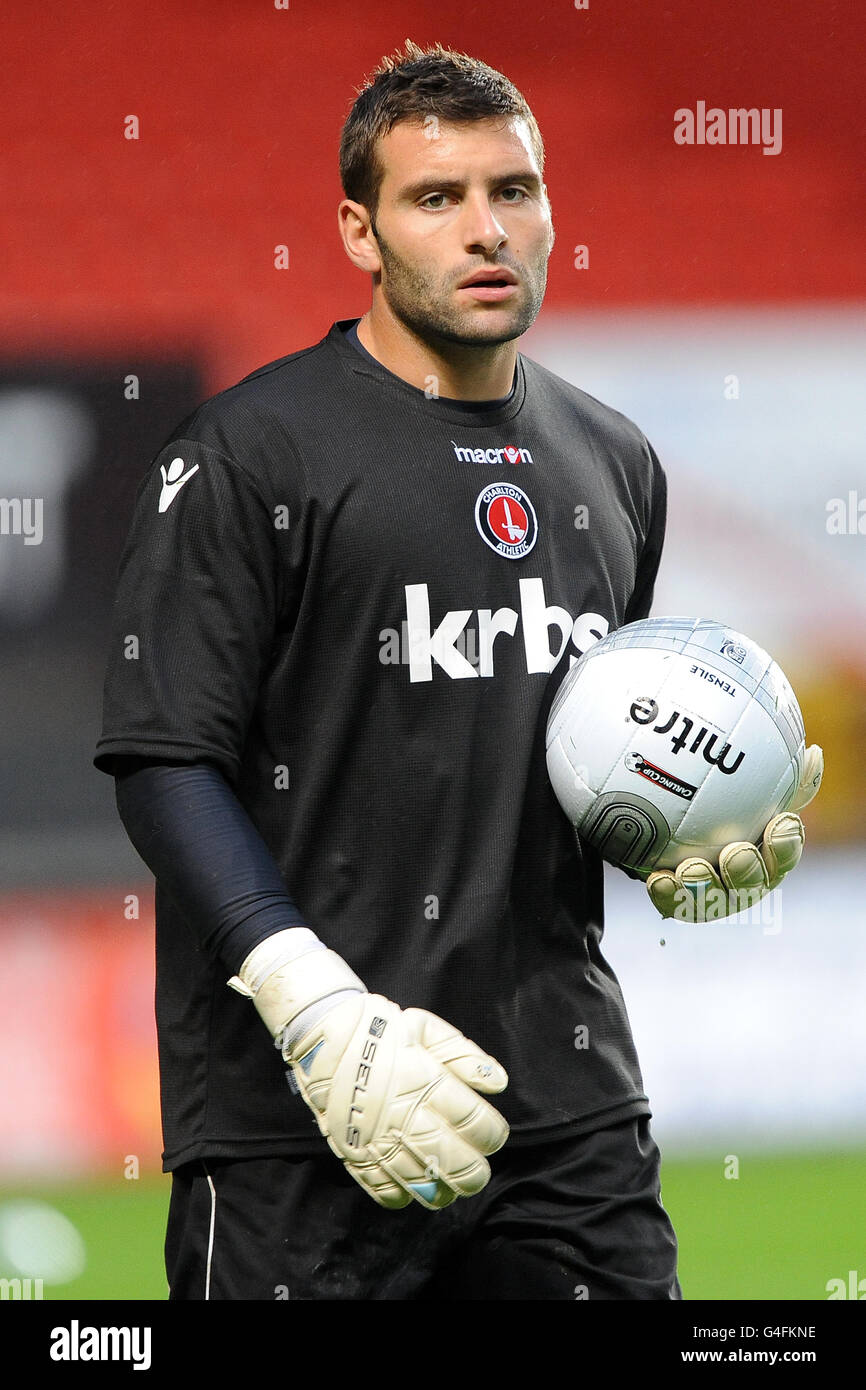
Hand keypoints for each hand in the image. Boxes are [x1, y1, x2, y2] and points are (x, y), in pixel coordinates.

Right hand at [228, 930, 507, 1208]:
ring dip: (443, 1191)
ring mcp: (377, 1138)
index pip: (474, 1123)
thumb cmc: (380, 1029)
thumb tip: (498, 1082)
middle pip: (453, 1162)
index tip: (493, 1134)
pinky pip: (382, 1189)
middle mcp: (404, 1115)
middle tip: (478, 1171)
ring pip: (421, 1183)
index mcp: (426, 1082)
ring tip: (452, 1186)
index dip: (492, 1134)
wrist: (323, 1035)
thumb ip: (463, 1055)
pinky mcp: (354, 1152)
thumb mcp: (425, 1028)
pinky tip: (413, 1189)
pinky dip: (402, 1197)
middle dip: (473, 1173)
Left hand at [645, 744, 823, 921]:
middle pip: (752, 885)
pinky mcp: (679, 902)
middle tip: (736, 853)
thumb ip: (784, 779)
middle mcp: (744, 881)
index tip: (781, 822)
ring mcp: (713, 896)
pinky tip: (659, 879)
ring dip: (704, 886)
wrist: (671, 819)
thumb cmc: (725, 803)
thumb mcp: (754, 787)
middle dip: (747, 871)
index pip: (785, 854)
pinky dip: (668, 893)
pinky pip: (674, 904)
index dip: (786, 843)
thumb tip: (814, 755)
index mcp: (768, 857)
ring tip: (691, 869)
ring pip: (713, 900)